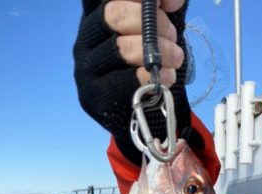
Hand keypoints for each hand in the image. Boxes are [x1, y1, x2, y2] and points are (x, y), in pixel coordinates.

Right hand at [74, 0, 191, 164]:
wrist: (137, 115)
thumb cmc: (145, 65)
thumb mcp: (155, 32)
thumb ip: (160, 10)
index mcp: (97, 15)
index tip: (167, 4)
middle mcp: (86, 38)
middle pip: (113, 14)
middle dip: (151, 22)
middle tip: (173, 35)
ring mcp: (86, 68)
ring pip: (121, 48)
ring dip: (157, 50)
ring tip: (176, 58)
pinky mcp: (93, 96)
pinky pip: (124, 81)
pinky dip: (151, 77)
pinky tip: (168, 76)